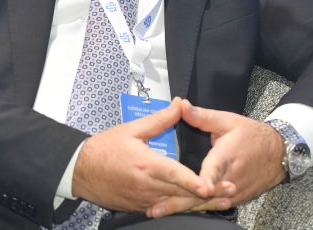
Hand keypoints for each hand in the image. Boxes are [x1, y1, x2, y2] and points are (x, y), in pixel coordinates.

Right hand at [71, 97, 215, 212]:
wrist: (80, 170)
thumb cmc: (105, 148)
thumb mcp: (132, 129)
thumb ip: (159, 119)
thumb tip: (180, 104)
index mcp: (147, 165)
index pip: (175, 175)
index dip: (194, 182)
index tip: (210, 186)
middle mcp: (148, 187)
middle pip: (183, 195)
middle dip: (209, 195)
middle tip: (231, 191)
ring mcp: (145, 200)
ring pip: (178, 206)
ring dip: (201, 205)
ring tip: (223, 202)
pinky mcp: (142, 207)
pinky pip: (167, 210)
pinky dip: (184, 208)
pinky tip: (200, 207)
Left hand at [146, 99, 286, 218]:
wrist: (277, 154)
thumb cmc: (252, 135)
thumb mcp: (228, 121)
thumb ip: (202, 116)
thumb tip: (181, 105)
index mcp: (227, 156)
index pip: (216, 169)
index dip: (207, 179)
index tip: (201, 187)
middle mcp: (230, 178)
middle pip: (204, 193)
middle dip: (181, 200)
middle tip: (156, 207)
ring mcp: (233, 192)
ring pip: (206, 204)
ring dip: (183, 208)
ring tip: (159, 211)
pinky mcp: (235, 200)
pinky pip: (213, 206)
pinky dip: (194, 209)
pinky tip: (176, 211)